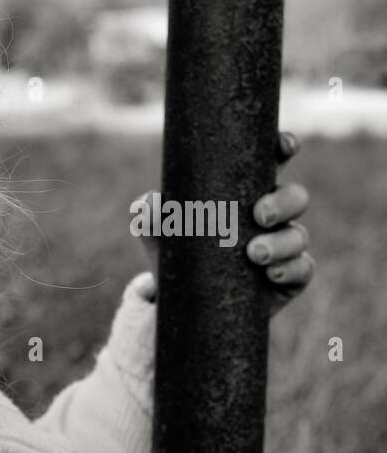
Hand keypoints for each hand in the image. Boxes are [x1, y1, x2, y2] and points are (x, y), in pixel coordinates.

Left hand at [135, 131, 313, 316]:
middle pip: (295, 197)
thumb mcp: (158, 236)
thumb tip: (151, 203)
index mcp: (244, 194)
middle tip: (260, 215)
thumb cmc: (175, 256)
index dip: (284, 148)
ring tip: (255, 254)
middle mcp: (270, 217)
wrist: (179, 306)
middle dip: (284, 201)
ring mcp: (283, 247)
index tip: (283, 146)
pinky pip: (303, 269)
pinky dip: (291, 269)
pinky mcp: (287, 279)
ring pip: (298, 235)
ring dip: (282, 242)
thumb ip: (150, 217)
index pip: (272, 163)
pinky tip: (271, 274)